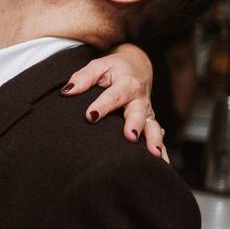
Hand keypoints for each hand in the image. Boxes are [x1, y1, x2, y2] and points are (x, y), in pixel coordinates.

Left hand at [60, 43, 167, 161]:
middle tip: (130, 136)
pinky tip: (162, 162)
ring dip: (154, 140)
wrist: (137, 66)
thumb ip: (83, 78)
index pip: (113, 95)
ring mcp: (146, 112)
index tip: (90, 116)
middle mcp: (140, 99)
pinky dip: (162, 148)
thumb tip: (67, 91)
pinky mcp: (149, 121)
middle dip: (135, 125)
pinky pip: (157, 136)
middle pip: (138, 113)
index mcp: (127, 83)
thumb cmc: (113, 68)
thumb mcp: (98, 66)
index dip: (102, 106)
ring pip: (153, 126)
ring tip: (153, 153)